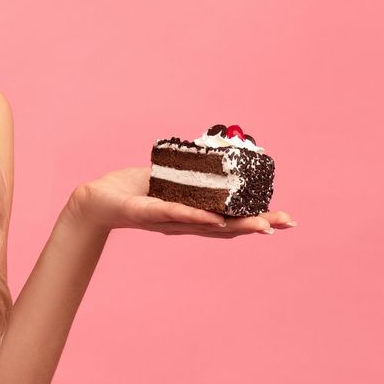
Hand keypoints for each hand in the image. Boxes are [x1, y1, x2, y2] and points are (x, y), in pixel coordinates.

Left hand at [66, 166, 295, 237]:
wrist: (97, 201)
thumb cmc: (131, 190)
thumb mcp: (168, 180)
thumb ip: (189, 175)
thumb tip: (213, 156)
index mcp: (191, 215)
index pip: (229, 219)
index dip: (256, 219)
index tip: (285, 220)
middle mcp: (183, 224)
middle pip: (226, 227)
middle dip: (257, 224)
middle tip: (286, 223)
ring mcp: (167, 221)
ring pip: (206, 225)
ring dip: (234, 225)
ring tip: (261, 224)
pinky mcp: (147, 213)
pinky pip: (174, 214)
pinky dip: (195, 216)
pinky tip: (214, 218)